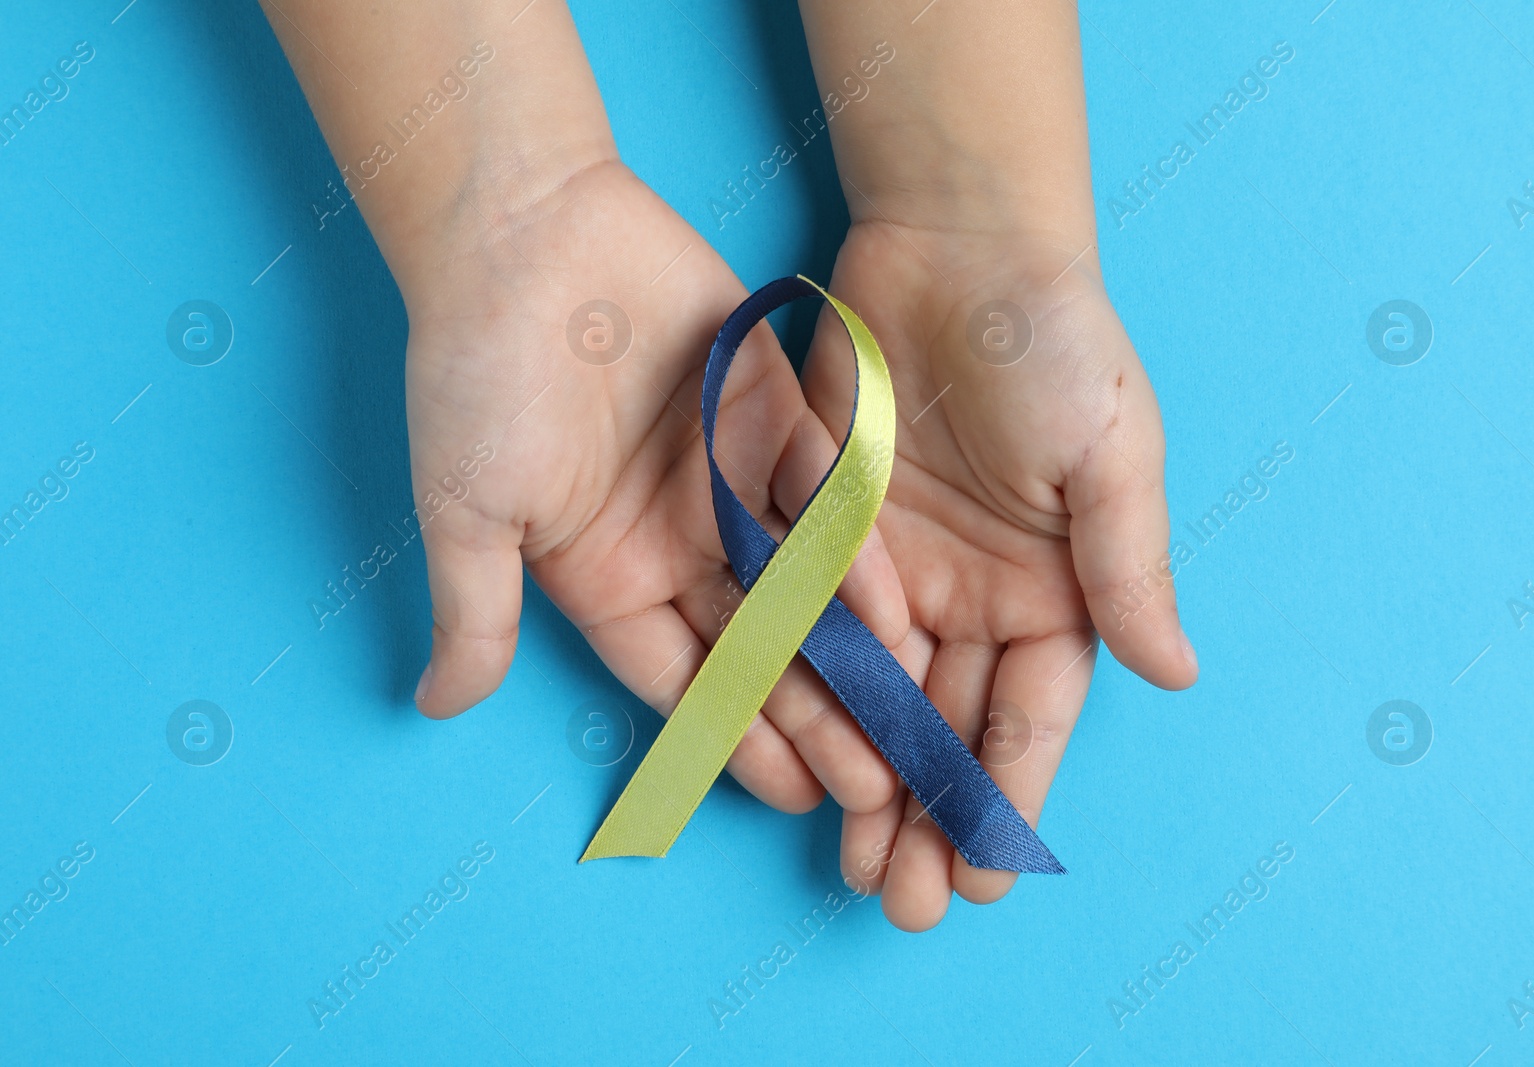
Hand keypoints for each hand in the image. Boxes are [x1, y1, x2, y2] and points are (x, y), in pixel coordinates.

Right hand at [403, 160, 908, 816]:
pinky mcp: (773, 415)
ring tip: (904, 716)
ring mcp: (729, 479)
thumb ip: (476, 612)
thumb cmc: (479, 373)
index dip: (736, 740)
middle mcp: (678, 538)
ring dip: (852, 653)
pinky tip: (898, 613)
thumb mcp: (468, 510)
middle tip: (875, 785)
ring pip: (804, 586)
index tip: (795, 798)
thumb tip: (437, 706)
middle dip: (814, 717)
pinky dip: (857, 554)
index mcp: (607, 573)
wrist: (523, 230)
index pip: (685, 679)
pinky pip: (825, 499)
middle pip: (758, 646)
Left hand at [802, 221, 1197, 928]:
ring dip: (865, 782)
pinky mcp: (828, 530)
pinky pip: (813, 627)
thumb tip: (1178, 676)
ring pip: (877, 699)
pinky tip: (789, 757)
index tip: (985, 878)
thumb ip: (1128, 570)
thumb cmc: (1055, 341)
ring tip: (854, 868)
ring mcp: (899, 569)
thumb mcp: (1111, 455)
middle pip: (948, 728)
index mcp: (1054, 592)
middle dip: (930, 817)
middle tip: (905, 904)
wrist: (956, 244)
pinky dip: (804, 693)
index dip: (1007, 798)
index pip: (1031, 718)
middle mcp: (975, 596)